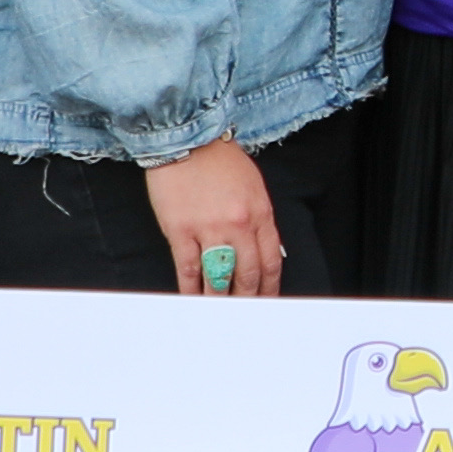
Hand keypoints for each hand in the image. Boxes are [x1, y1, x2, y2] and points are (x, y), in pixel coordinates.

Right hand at [145, 134, 280, 297]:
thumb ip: (260, 220)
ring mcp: (210, 230)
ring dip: (220, 299)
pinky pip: (188, 269)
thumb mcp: (254, 187)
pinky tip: (192, 298)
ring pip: (218, 278)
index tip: (266, 300)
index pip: (271, 262)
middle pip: (247, 275)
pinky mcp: (181, 231)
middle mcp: (239, 225)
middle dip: (247, 298)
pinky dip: (191, 289)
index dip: (269, 287)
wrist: (187, 139)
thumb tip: (264, 252)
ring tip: (219, 311)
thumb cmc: (220, 160)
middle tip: (243, 313)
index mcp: (260, 214)